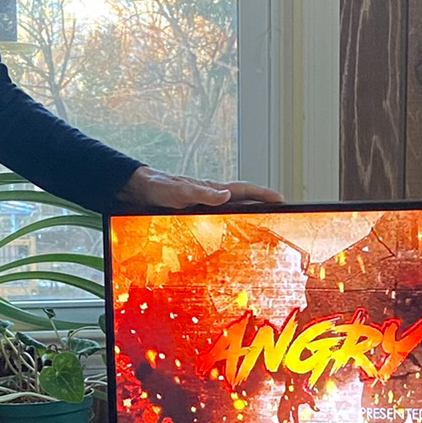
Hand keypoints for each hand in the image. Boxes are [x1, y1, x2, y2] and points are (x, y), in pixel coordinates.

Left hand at [118, 167, 283, 211]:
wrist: (140, 190)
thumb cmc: (159, 188)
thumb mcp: (181, 192)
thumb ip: (202, 194)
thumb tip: (226, 195)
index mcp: (212, 188)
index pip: (244, 189)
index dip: (263, 193)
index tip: (281, 198)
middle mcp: (211, 195)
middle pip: (243, 198)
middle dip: (262, 204)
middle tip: (279, 212)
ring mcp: (205, 204)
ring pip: (233, 208)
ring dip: (248, 213)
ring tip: (262, 224)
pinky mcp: (196, 212)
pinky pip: (219, 217)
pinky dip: (230, 222)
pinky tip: (231, 234)